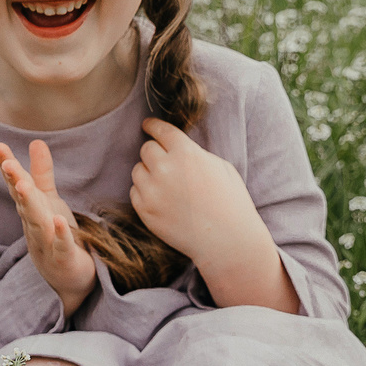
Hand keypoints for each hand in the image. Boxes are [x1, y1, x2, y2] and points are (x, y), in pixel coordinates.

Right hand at [0, 140, 95, 316]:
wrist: (69, 281)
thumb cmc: (57, 236)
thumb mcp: (49, 202)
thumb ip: (42, 174)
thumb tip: (35, 141)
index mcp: (31, 211)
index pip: (17, 187)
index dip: (9, 168)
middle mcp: (34, 226)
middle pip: (24, 203)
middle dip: (15, 183)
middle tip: (8, 164)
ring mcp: (47, 244)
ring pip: (37, 223)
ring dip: (30, 205)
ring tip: (25, 186)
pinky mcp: (64, 260)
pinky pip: (61, 246)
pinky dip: (60, 235)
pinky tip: (60, 221)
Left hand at [128, 120, 298, 312]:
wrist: (227, 240)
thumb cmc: (230, 202)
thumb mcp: (220, 166)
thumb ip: (193, 152)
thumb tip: (174, 146)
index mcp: (186, 153)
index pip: (160, 130)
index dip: (153, 125)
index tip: (147, 125)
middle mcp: (165, 168)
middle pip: (146, 149)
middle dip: (156, 153)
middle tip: (167, 164)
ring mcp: (152, 191)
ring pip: (137, 170)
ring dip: (149, 173)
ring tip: (168, 186)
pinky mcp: (145, 210)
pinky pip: (135, 192)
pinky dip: (145, 193)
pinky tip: (163, 200)